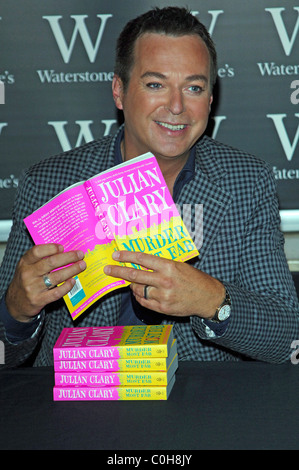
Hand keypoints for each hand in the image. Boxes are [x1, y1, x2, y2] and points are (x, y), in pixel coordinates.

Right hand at [5, 244, 85, 321]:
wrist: (15, 303)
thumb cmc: (25, 281)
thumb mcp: (27, 267)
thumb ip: (40, 259)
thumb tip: (64, 251)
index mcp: (24, 263)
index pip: (37, 251)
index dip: (51, 248)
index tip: (63, 247)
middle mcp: (27, 274)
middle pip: (51, 263)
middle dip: (68, 257)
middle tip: (80, 255)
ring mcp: (33, 288)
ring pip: (56, 277)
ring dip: (72, 270)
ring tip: (81, 266)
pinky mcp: (38, 300)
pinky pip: (56, 292)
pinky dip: (67, 286)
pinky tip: (73, 281)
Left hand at [104, 251, 224, 318]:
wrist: (208, 298)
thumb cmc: (194, 279)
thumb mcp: (179, 266)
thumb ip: (161, 265)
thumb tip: (141, 262)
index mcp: (169, 267)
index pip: (143, 259)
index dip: (127, 257)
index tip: (116, 255)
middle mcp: (164, 281)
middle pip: (135, 276)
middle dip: (118, 272)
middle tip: (108, 269)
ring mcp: (163, 296)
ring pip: (138, 290)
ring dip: (132, 285)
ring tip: (132, 282)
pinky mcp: (163, 308)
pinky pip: (143, 301)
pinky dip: (139, 296)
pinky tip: (140, 292)